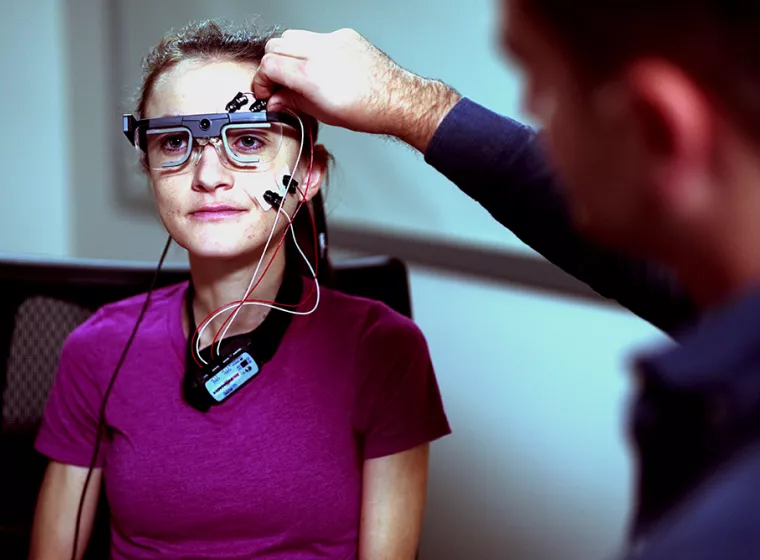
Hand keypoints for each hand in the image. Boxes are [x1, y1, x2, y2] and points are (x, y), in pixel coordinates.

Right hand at [253, 28, 460, 152]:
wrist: (396, 99)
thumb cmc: (368, 110)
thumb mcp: (322, 114)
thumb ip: (293, 102)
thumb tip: (276, 100)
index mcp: (309, 74)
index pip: (268, 65)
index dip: (261, 79)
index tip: (264, 90)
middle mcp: (319, 51)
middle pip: (275, 46)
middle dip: (271, 65)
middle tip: (277, 82)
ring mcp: (333, 40)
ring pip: (293, 36)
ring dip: (289, 54)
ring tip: (298, 74)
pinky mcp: (345, 35)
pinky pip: (318, 37)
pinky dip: (312, 50)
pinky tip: (322, 67)